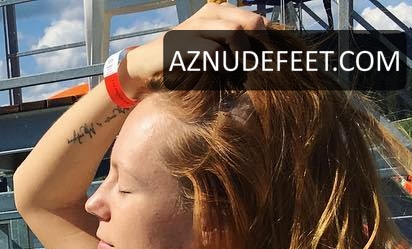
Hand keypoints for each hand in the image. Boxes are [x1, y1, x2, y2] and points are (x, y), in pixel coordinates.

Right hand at [124, 2, 269, 85]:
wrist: (145, 66)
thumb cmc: (180, 61)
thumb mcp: (208, 49)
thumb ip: (230, 46)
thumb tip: (259, 56)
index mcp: (218, 11)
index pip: (254, 17)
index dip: (264, 39)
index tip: (266, 60)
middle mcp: (209, 13)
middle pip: (249, 21)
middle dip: (258, 45)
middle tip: (257, 67)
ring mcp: (196, 26)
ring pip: (234, 31)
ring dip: (243, 54)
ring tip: (242, 71)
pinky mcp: (184, 42)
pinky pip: (213, 50)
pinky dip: (223, 64)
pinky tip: (223, 74)